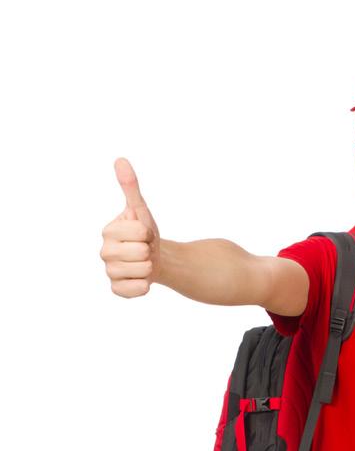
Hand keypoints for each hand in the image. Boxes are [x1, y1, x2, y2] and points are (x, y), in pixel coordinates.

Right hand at [100, 158, 160, 296]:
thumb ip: (131, 188)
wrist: (153, 258)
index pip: (139, 232)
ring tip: (143, 262)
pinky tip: (142, 278)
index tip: (144, 233)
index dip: (148, 233)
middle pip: (141, 253)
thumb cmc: (145, 233)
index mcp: (108, 231)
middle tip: (144, 249)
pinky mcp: (117, 289)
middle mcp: (104, 252)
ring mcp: (110, 271)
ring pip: (142, 271)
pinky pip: (136, 290)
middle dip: (149, 251)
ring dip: (150, 267)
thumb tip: (120, 160)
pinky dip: (144, 285)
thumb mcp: (141, 210)